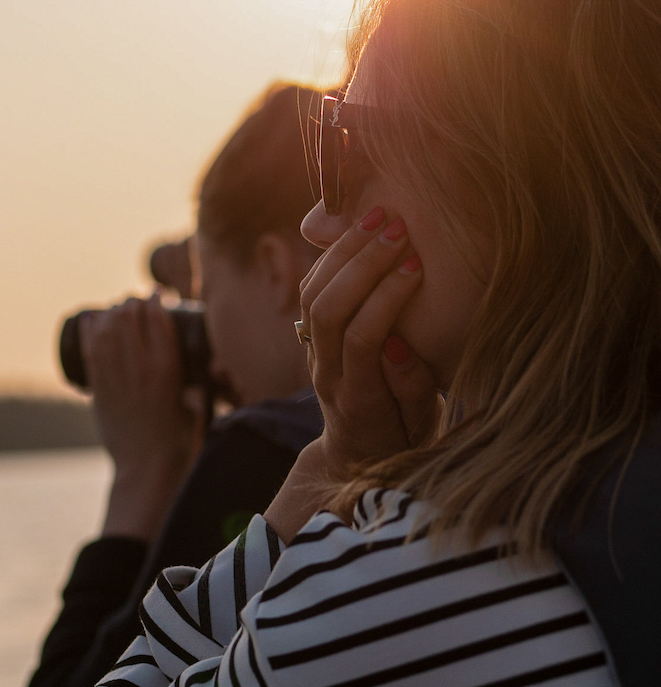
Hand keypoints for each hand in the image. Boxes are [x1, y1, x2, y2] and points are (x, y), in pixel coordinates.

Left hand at [80, 294, 207, 540]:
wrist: (147, 468)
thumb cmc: (178, 440)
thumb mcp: (196, 406)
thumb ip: (196, 385)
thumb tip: (204, 371)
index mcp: (167, 368)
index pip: (157, 319)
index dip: (156, 301)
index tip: (157, 297)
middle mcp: (139, 367)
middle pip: (130, 317)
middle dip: (132, 303)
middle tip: (135, 302)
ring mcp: (115, 376)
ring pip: (108, 328)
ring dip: (112, 313)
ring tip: (117, 309)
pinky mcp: (98, 388)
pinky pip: (90, 350)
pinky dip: (90, 331)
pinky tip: (93, 318)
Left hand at [265, 209, 441, 541]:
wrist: (357, 452)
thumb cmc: (403, 438)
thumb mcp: (421, 427)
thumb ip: (413, 390)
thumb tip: (395, 343)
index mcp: (359, 398)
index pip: (361, 338)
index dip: (386, 298)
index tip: (417, 265)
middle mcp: (326, 374)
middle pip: (327, 309)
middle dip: (361, 264)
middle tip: (397, 229)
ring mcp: (311, 355)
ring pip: (311, 294)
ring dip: (342, 251)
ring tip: (378, 218)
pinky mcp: (308, 337)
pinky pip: (308, 291)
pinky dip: (330, 257)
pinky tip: (358, 231)